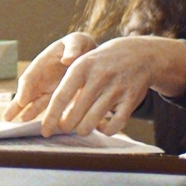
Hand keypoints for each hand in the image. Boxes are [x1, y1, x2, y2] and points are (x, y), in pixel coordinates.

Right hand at [5, 32, 97, 121]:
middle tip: (6, 118)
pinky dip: (47, 117)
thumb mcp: (76, 42)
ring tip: (19, 124)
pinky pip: (50, 109)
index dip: (25, 89)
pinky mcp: (59, 98)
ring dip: (28, 114)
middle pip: (26, 93)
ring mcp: (49, 89)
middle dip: (16, 106)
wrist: (88, 54)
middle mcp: (42, 79)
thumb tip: (67, 59)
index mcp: (41, 64)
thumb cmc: (78, 45)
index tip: (22, 100)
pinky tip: (43, 127)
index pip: (29, 77)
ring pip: (36, 104)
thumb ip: (72, 48)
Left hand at [28, 35, 185, 136]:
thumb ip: (69, 84)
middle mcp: (99, 77)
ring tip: (81, 128)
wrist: (140, 55)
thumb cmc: (103, 63)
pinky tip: (102, 126)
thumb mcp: (84, 63)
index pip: (60, 96)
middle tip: (64, 127)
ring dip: (83, 129)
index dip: (51, 117)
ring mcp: (116, 89)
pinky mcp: (131, 100)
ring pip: (92, 122)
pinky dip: (106, 130)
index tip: (45, 130)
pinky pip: (114, 125)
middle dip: (66, 125)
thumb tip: (51, 114)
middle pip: (75, 113)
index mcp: (82, 66)